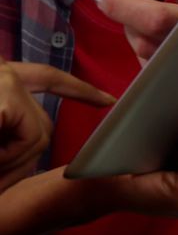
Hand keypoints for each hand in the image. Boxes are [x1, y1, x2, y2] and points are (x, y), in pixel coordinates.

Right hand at [0, 60, 114, 191]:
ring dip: (9, 161)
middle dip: (24, 156)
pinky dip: (7, 159)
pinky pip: (30, 141)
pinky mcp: (6, 96)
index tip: (109, 100)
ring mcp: (6, 80)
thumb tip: (33, 145)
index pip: (48, 79)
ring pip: (40, 137)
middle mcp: (4, 72)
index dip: (79, 91)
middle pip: (44, 124)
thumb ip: (11, 124)